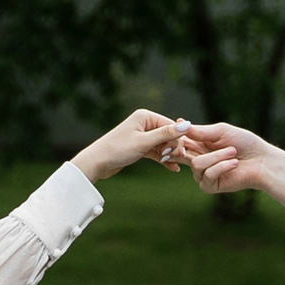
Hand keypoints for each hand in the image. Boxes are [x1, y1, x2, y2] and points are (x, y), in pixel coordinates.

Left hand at [70, 107, 188, 183]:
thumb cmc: (117, 149)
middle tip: (171, 159)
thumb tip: (187, 125)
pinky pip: (157, 152)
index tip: (179, 153)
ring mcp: (142, 135)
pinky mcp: (140, 147)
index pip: (171, 125)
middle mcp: (144, 123)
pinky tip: (172, 168)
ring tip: (173, 165)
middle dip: (173, 147)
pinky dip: (164, 159)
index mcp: (145, 116)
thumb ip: (166, 134)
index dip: (177, 139)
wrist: (97, 163)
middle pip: (169, 135)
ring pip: (164, 144)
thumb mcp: (144, 142)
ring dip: (170, 154)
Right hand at [175, 122, 284, 223]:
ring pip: (196, 164)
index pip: (179, 142)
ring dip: (217, 156)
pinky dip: (221, 167)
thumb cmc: (245, 143)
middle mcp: (198, 159)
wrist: (262, 161)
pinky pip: (207, 176)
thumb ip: (201, 131)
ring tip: (233, 152)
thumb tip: (179, 123)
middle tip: (195, 141)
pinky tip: (234, 164)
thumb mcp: (221, 131)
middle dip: (186, 147)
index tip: (177, 127)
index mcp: (198, 145)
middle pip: (180, 154)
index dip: (175, 137)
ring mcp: (203, 174)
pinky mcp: (210, 186)